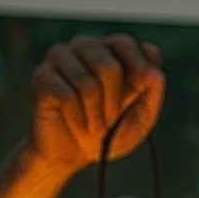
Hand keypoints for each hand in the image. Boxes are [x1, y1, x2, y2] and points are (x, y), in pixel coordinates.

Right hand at [27, 33, 164, 179]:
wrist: (72, 154)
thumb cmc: (108, 134)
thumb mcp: (140, 119)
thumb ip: (152, 94)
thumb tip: (156, 73)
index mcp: (110, 51)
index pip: (124, 43)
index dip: (137, 68)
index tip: (141, 92)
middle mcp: (85, 47)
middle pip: (108, 66)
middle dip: (114, 103)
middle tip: (110, 122)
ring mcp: (61, 58)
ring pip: (87, 83)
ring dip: (95, 115)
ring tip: (93, 128)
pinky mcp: (42, 76)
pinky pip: (66, 96)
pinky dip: (77, 119)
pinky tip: (77, 126)